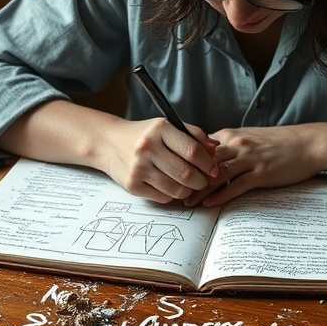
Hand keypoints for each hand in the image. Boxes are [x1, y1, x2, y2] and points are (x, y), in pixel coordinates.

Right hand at [100, 118, 218, 203]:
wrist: (110, 143)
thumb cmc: (146, 135)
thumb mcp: (168, 127)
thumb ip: (194, 135)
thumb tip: (215, 149)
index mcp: (160, 129)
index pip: (193, 151)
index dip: (208, 163)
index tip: (214, 170)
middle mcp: (147, 147)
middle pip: (186, 174)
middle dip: (201, 181)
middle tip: (203, 181)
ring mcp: (138, 167)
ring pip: (176, 189)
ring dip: (188, 191)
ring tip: (189, 185)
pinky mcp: (132, 185)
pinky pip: (163, 197)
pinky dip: (172, 195)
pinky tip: (170, 186)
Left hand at [185, 125, 320, 207]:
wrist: (309, 143)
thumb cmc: (280, 143)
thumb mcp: (250, 138)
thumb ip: (229, 146)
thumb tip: (208, 158)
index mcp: (231, 135)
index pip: (199, 148)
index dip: (184, 161)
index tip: (171, 174)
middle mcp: (237, 144)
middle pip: (203, 161)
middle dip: (186, 177)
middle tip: (172, 192)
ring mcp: (250, 158)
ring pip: (217, 174)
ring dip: (199, 189)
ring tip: (186, 203)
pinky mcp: (262, 172)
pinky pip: (236, 185)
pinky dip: (221, 195)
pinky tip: (210, 204)